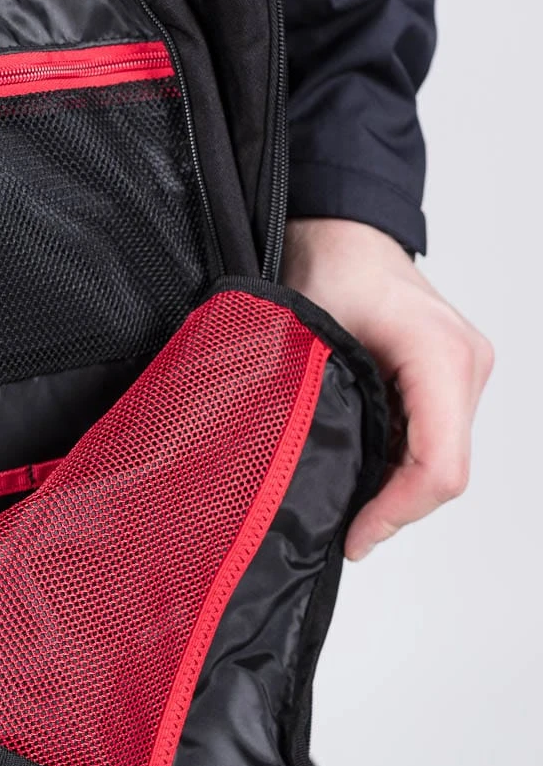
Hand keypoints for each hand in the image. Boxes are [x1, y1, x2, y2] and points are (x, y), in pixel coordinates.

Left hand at [282, 218, 492, 560]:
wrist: (343, 229)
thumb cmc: (329, 265)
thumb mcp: (312, 338)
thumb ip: (317, 402)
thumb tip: (301, 472)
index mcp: (439, 355)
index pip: (438, 464)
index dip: (396, 512)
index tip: (355, 536)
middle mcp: (465, 364)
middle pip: (444, 469)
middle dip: (393, 505)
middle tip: (343, 530)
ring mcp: (463, 370)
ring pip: (441, 456)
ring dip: (395, 485)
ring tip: (344, 504)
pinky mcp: (449, 374)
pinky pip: (433, 435)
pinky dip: (398, 460)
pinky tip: (359, 469)